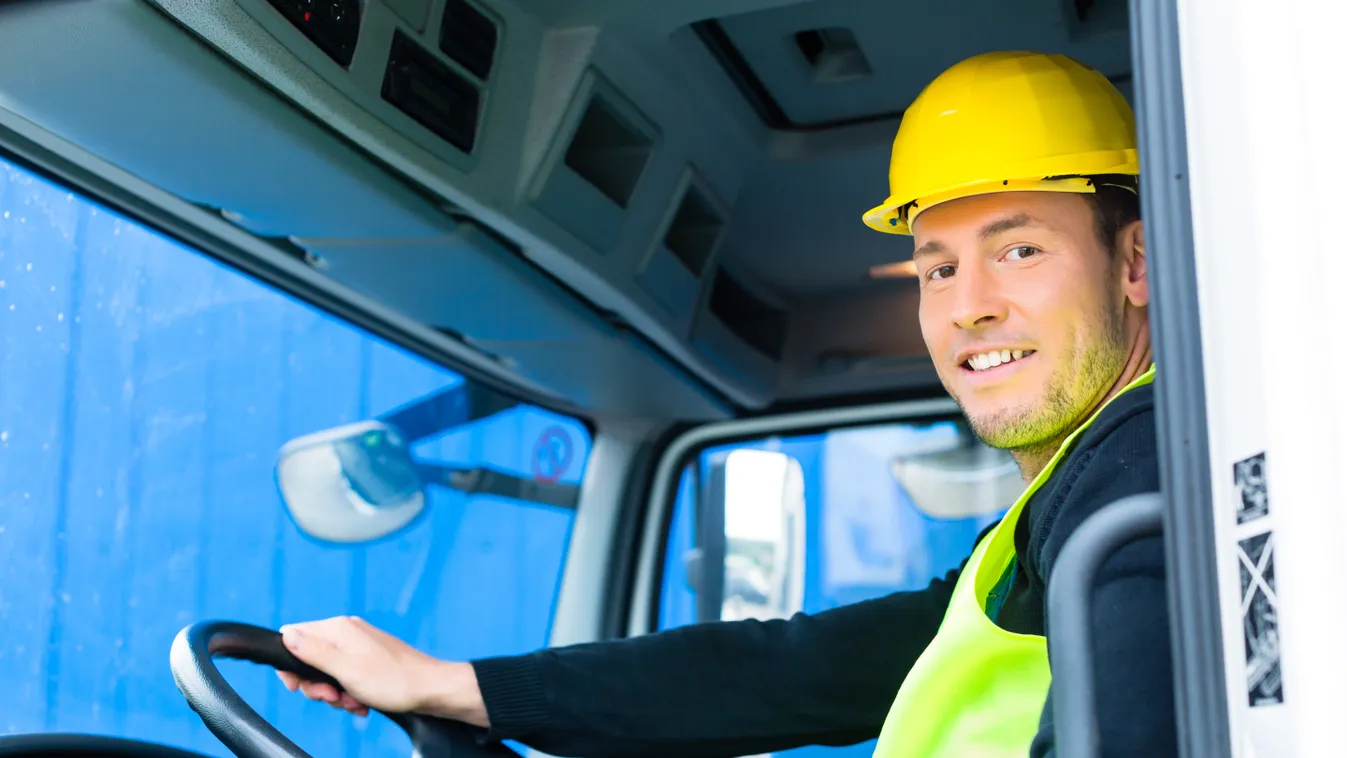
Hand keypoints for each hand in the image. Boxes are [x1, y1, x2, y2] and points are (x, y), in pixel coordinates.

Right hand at [276, 616, 487, 726]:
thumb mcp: (346, 670)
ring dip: (335, 693)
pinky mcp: (368, 659)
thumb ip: (314, 653)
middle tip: (334, 697)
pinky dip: (350, 692)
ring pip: (327, 672)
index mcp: (339, 629)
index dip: (291, 665)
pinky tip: (362, 703)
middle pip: (309, 658)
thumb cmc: (394, 681)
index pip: (294, 636)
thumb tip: (286, 633)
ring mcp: (359, 645)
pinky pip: (345, 677)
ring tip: (353, 701)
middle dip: (317, 685)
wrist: (431, 690)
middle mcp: (347, 632)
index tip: (301, 686)